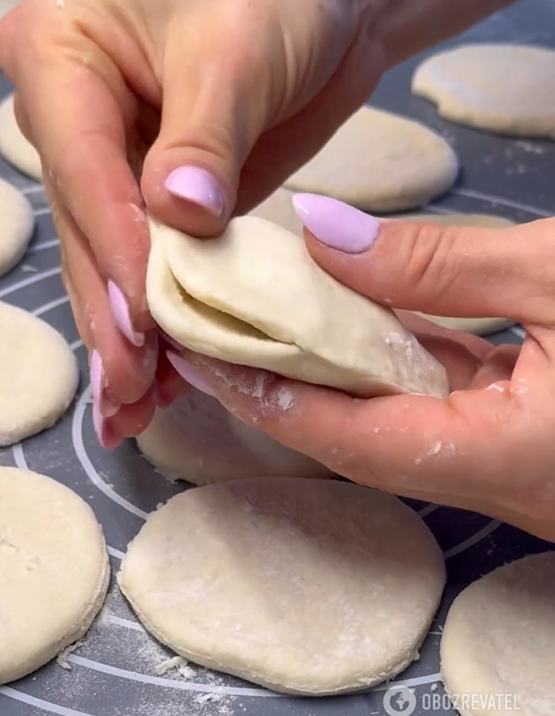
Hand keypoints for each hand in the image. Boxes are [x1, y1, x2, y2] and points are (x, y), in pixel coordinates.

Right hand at [0, 0, 384, 446]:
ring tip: (135, 406)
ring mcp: (118, 163)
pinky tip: (164, 371)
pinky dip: (165, 316)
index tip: (145, 327)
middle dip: (113, 318)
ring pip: (116, 259)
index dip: (119, 254)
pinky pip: (158, 263)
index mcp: (63, 58)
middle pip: (89, 232)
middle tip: (126, 396)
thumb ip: (202, 140)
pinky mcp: (165, 197)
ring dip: (130, 335)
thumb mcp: (235, 53)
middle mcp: (77, 117)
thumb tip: (179, 218)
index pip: (86, 171)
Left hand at [170, 195, 554, 542]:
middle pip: (357, 437)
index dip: (268, 400)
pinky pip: (433, 405)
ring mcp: (503, 464)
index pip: (351, 440)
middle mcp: (493, 481)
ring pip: (392, 422)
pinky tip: (352, 318)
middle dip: (283, 385)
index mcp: (503, 460)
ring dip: (332, 373)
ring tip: (265, 317)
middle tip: (215, 329)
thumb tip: (325, 235)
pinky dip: (389, 364)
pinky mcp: (515, 439)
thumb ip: (442, 263)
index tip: (200, 356)